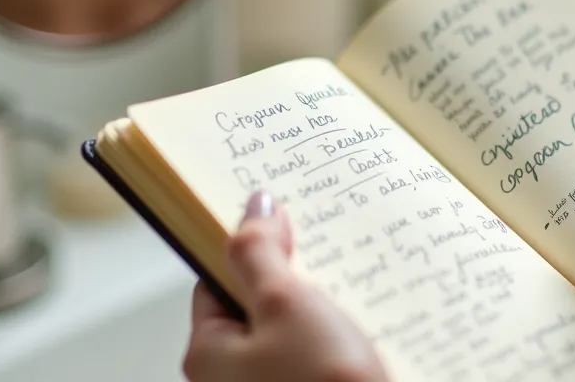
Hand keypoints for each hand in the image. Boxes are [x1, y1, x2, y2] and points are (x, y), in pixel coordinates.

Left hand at [183, 191, 388, 381]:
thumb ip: (260, 251)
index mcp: (207, 354)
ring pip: (293, 333)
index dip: (251, 248)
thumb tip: (253, 208)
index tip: (285, 223)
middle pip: (258, 307)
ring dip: (324, 310)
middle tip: (329, 254)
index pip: (217, 281)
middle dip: (295, 279)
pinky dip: (339, 340)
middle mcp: (230, 380)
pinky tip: (367, 329)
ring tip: (357, 290)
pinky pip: (317, 360)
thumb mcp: (285, 302)